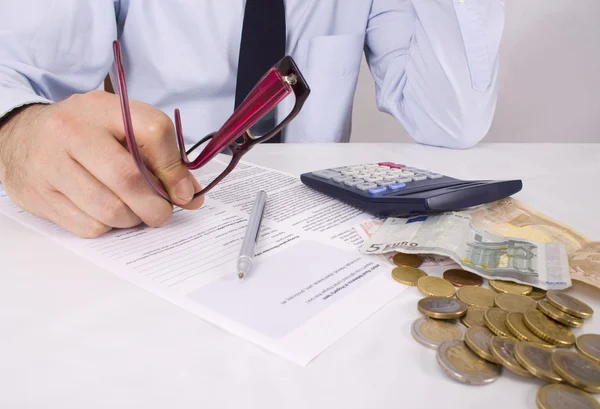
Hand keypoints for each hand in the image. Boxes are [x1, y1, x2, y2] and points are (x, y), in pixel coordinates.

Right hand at [0, 90, 203, 237]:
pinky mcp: (39, 195)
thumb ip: (160, 156)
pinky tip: (107, 215)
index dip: (174, 168)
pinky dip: (107, 227)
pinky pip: (88, 226)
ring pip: (109, 209)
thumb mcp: (120, 128)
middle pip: (129, 178)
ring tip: (135, 213)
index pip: (153, 131)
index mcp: (102, 108)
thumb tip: (190, 195)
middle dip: (155, 206)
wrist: (20, 136)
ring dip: (132, 219)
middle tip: (162, 213)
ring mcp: (51, 164)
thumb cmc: (83, 133)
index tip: (183, 191)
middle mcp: (72, 131)